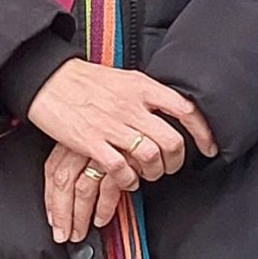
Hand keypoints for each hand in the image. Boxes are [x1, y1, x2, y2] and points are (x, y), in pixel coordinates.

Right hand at [28, 59, 216, 241]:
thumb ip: (148, 94)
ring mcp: (111, 124)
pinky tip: (128, 180)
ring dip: (154, 172)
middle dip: (176, 160)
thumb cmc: (85, 80)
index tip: (209, 147)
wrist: (47, 78)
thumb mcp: (124, 78)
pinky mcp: (91, 141)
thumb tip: (172, 108)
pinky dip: (129, 179)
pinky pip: (121, 168)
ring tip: (149, 175)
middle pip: (171, 140)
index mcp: (142, 87)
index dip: (203, 132)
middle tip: (171, 167)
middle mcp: (131, 105)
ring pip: (150, 156)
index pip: (185, 109)